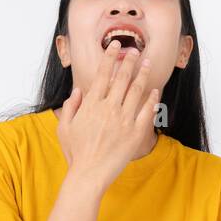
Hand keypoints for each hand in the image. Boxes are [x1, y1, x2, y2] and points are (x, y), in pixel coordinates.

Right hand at [56, 38, 160, 183]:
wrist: (89, 174)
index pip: (103, 74)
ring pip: (136, 90)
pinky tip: (155, 91)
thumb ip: (70, 107)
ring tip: (148, 62)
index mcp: (91, 105)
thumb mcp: (64, 127)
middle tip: (136, 50)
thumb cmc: (75, 153)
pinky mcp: (135, 133)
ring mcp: (124, 120)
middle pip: (122, 78)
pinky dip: (151, 99)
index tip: (115, 45)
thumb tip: (78, 91)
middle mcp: (109, 108)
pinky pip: (147, 111)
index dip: (110, 57)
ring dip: (143, 74)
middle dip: (130, 61)